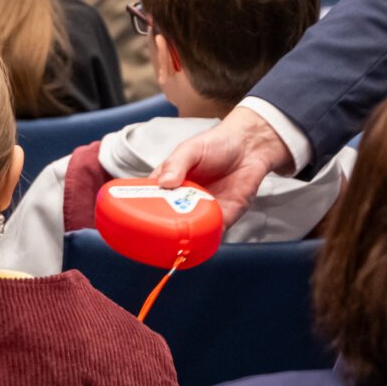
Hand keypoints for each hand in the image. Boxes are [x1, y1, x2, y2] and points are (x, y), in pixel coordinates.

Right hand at [155, 106, 293, 228]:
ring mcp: (201, 212)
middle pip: (166, 222)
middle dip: (161, 230)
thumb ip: (177, 163)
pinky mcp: (222, 219)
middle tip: (156, 235)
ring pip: (186, 232)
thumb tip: (164, 182)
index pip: (150, 201)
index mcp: (169, 184)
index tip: (136, 220)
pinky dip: (205, 240)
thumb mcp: (191, 148)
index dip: (142, 211)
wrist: (250, 147)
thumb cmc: (217, 144)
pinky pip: (210, 235)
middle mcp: (183, 201)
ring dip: (181, 238)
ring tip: (176, 241)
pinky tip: (199, 240)